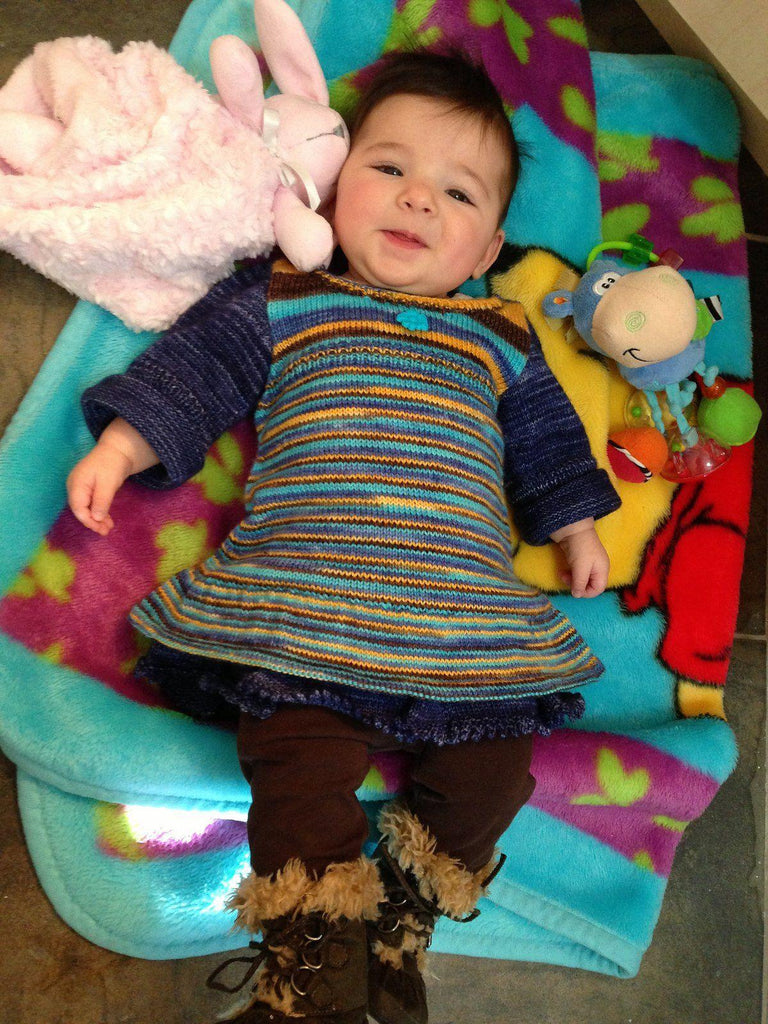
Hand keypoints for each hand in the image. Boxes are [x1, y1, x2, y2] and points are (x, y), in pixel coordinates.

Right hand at [66, 418, 157, 534]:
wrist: (117, 450)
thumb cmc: (112, 464)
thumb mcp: (108, 483)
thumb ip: (101, 501)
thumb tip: (96, 519)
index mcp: (76, 484)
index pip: (78, 508)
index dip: (89, 521)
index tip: (101, 529)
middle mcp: (75, 486)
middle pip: (80, 509)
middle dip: (93, 522)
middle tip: (106, 531)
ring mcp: (80, 487)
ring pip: (86, 508)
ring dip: (96, 519)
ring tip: (108, 528)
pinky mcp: (88, 488)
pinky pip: (90, 503)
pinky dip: (98, 512)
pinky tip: (107, 519)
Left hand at [550, 518, 608, 597]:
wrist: (572, 529)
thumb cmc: (580, 549)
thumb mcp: (581, 568)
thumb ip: (580, 583)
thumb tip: (576, 595)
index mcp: (602, 570)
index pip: (598, 589)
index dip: (586, 593)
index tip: (574, 590)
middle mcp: (597, 568)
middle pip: (589, 585)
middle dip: (577, 585)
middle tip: (565, 579)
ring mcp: (588, 564)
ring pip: (581, 579)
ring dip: (571, 580)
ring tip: (562, 574)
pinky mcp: (579, 560)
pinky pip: (576, 572)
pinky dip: (569, 574)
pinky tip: (562, 571)